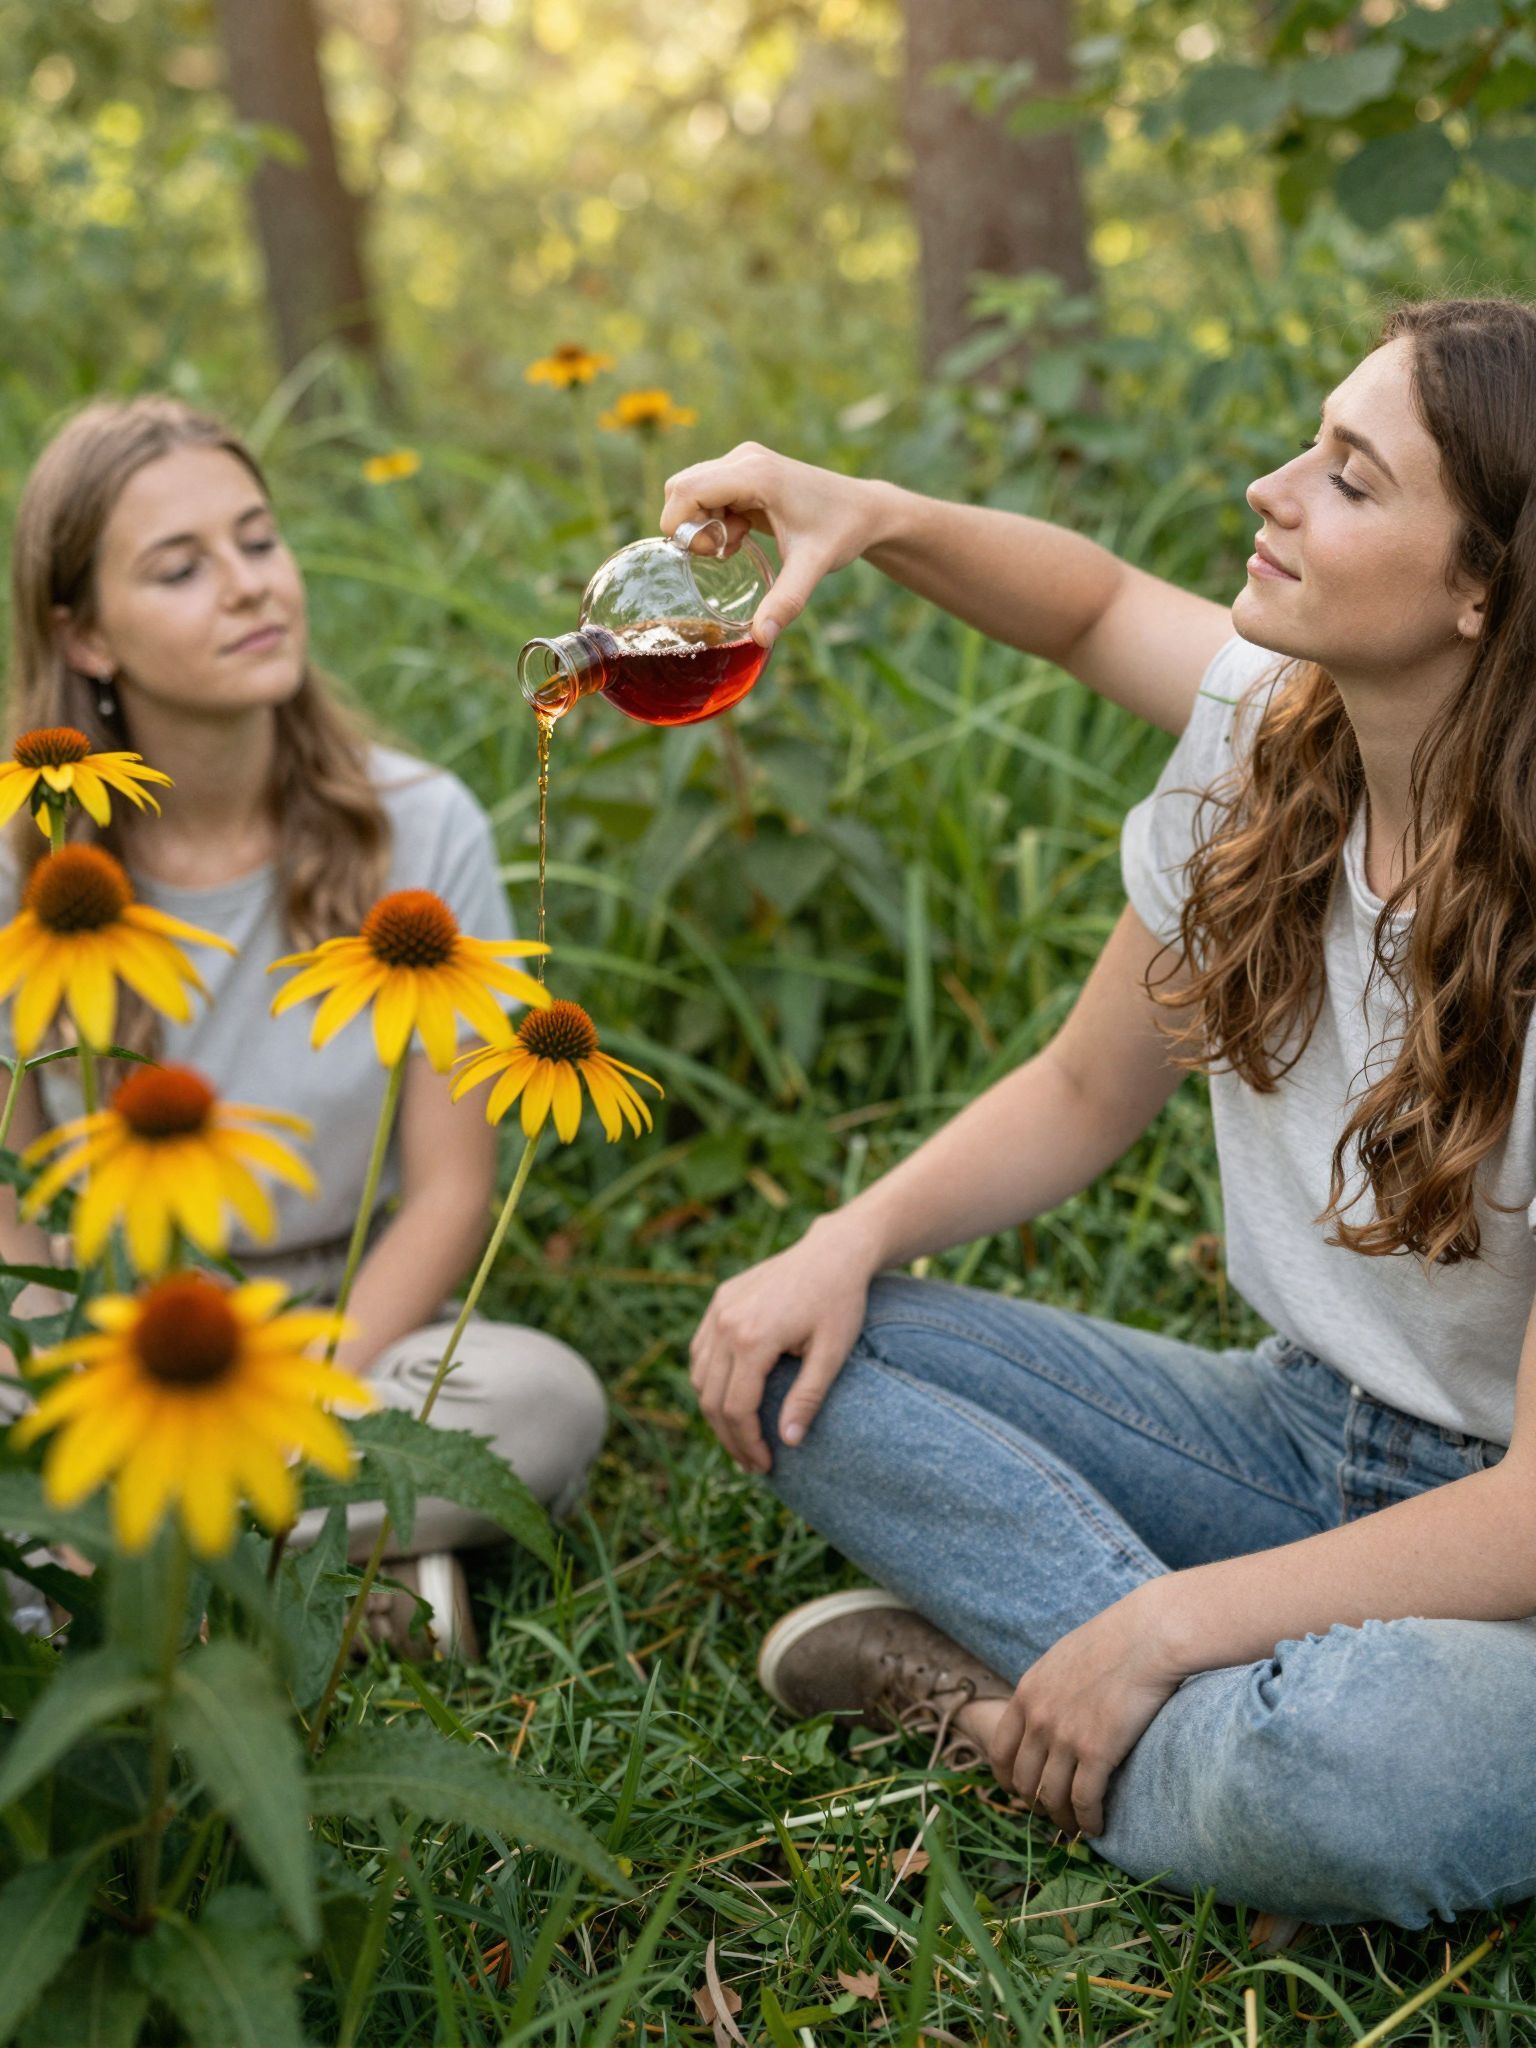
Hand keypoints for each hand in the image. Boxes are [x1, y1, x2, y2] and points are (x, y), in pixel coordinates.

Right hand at [659, 443, 887, 649]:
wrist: (864, 510)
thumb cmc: (840, 531)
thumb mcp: (812, 567)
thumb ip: (785, 601)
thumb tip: (761, 639)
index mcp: (755, 473)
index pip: (687, 490)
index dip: (680, 525)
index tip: (706, 554)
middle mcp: (744, 459)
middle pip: (682, 488)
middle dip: (691, 527)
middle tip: (722, 552)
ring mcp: (744, 462)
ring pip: (692, 491)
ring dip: (704, 524)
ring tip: (736, 544)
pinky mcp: (746, 472)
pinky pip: (709, 494)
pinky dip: (715, 519)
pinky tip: (742, 535)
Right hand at [688, 1213, 882, 1472]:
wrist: (833, 1251)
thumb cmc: (841, 1302)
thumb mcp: (832, 1354)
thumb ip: (808, 1398)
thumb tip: (788, 1442)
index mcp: (752, 1338)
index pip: (736, 1408)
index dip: (747, 1443)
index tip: (765, 1466)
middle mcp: (726, 1323)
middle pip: (712, 1398)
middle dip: (730, 1437)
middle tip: (752, 1462)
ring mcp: (718, 1309)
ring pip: (700, 1377)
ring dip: (717, 1411)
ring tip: (742, 1436)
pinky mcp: (720, 1300)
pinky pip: (701, 1351)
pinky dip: (710, 1380)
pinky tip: (732, 1398)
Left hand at [988, 1583, 1188, 1838]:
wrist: (1148, 1637)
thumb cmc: (1116, 1641)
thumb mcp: (1064, 1658)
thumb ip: (1050, 1688)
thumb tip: (1052, 1708)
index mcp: (1027, 1693)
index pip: (1001, 1750)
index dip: (1007, 1778)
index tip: (1018, 1791)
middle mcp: (1038, 1719)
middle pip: (1024, 1780)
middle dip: (1035, 1803)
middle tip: (1052, 1813)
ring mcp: (1064, 1737)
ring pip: (1051, 1797)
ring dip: (1062, 1819)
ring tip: (1075, 1827)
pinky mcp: (1096, 1753)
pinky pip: (1084, 1802)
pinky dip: (1088, 1821)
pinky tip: (1098, 1827)